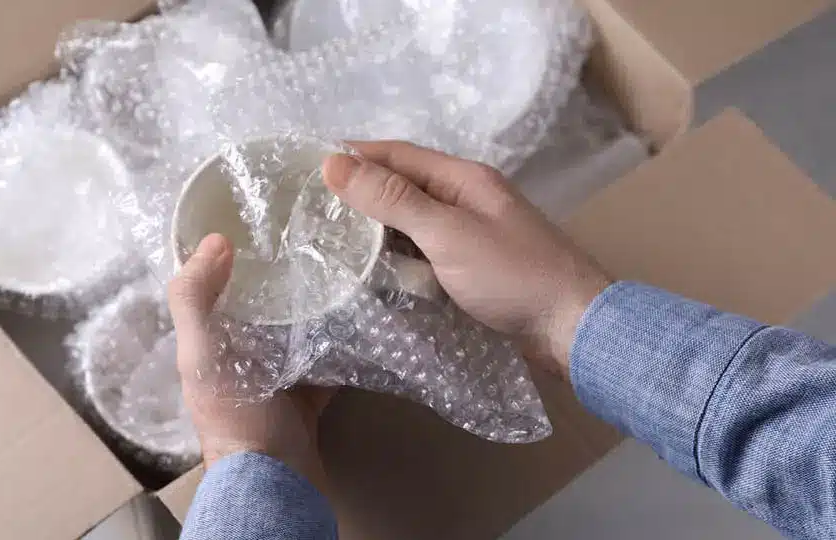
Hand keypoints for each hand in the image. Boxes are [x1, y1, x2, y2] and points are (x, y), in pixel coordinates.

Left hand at [168, 234, 335, 487]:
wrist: (279, 482)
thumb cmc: (235, 416)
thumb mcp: (202, 355)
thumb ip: (196, 299)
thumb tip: (214, 240)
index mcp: (210, 346)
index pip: (214, 290)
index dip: (228, 257)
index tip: (257, 219)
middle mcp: (241, 359)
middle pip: (260, 308)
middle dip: (280, 277)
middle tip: (312, 237)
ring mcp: (278, 378)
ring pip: (297, 330)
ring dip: (313, 306)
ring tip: (340, 266)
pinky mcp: (311, 394)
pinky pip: (329, 359)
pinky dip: (342, 341)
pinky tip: (361, 312)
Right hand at [323, 141, 611, 376]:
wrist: (574, 328)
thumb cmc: (512, 275)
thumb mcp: (446, 232)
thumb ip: (392, 199)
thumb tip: (333, 163)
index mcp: (463, 178)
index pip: (396, 154)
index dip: (352, 157)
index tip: (302, 168)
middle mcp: (465, 200)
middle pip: (401, 188)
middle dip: (358, 197)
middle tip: (307, 213)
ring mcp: (469, 237)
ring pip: (409, 226)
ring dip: (374, 234)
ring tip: (325, 245)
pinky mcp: (470, 271)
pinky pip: (423, 257)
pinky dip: (396, 263)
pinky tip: (369, 276)